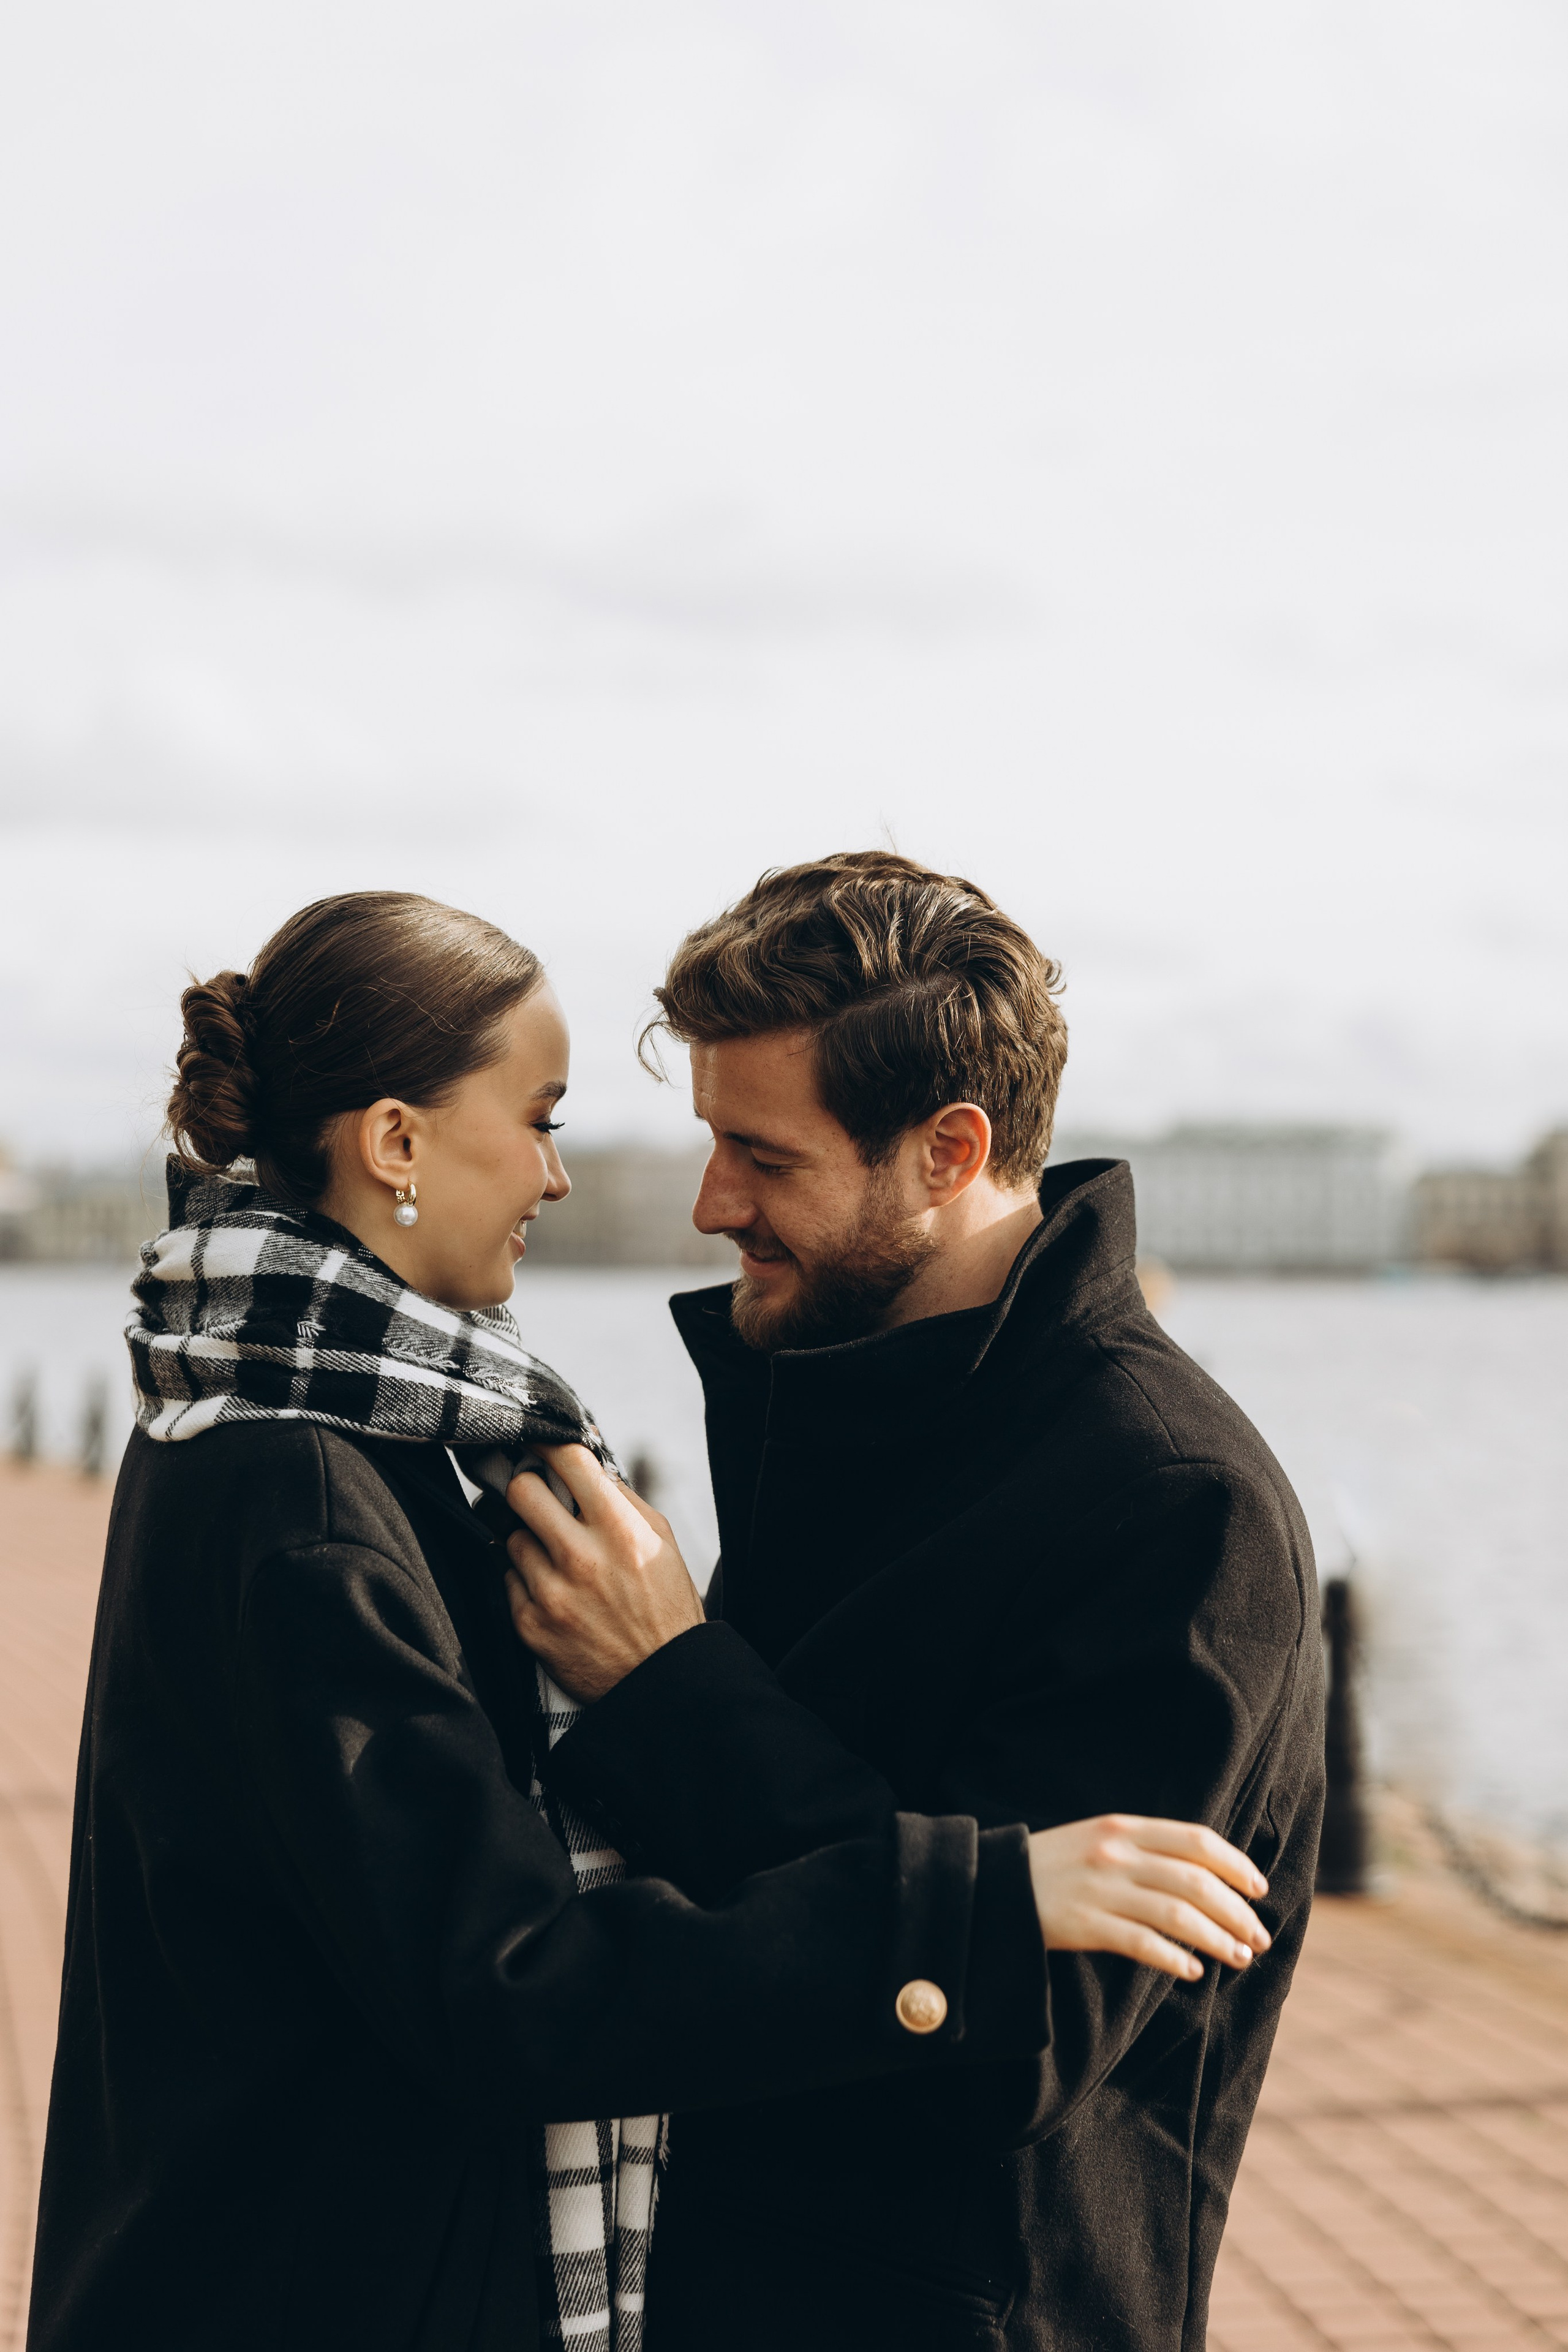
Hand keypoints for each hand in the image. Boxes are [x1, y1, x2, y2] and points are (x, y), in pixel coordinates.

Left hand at [504, 1444, 705, 1702]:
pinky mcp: (530, 1623)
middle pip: (520, 1491)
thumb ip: (623, 1500)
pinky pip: (508, 1580)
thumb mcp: (661, 1542)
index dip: (547, 1442)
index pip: (568, 1460)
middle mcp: (581, 1556)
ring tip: (557, 1560)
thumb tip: (588, 1467)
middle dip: (525, 1487)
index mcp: (618, 1529)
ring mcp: (551, 1592)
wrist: (663, 1681)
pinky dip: (527, 1581)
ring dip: (529, 1541)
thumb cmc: (666, 1606)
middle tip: (534, 1496)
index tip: (536, 1441)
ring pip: (510, 1538)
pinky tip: (554, 1593)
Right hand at [1027, 1815, 1270, 1980]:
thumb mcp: (1100, 1840)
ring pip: (1177, 1914)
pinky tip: (1193, 1972)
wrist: (993, 1884)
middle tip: (1259, 1937)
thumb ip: (1146, 1848)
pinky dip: (1174, 1958)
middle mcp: (1116, 1854)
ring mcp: (1099, 1889)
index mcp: (1123, 1827)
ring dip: (1217, 1939)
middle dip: (1236, 1911)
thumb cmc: (1057, 1865)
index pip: (1196, 1841)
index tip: (1259, 1889)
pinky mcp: (1083, 1925)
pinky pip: (1142, 1944)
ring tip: (1240, 1957)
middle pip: (1195, 1881)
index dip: (1235, 1865)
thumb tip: (1207, 1874)